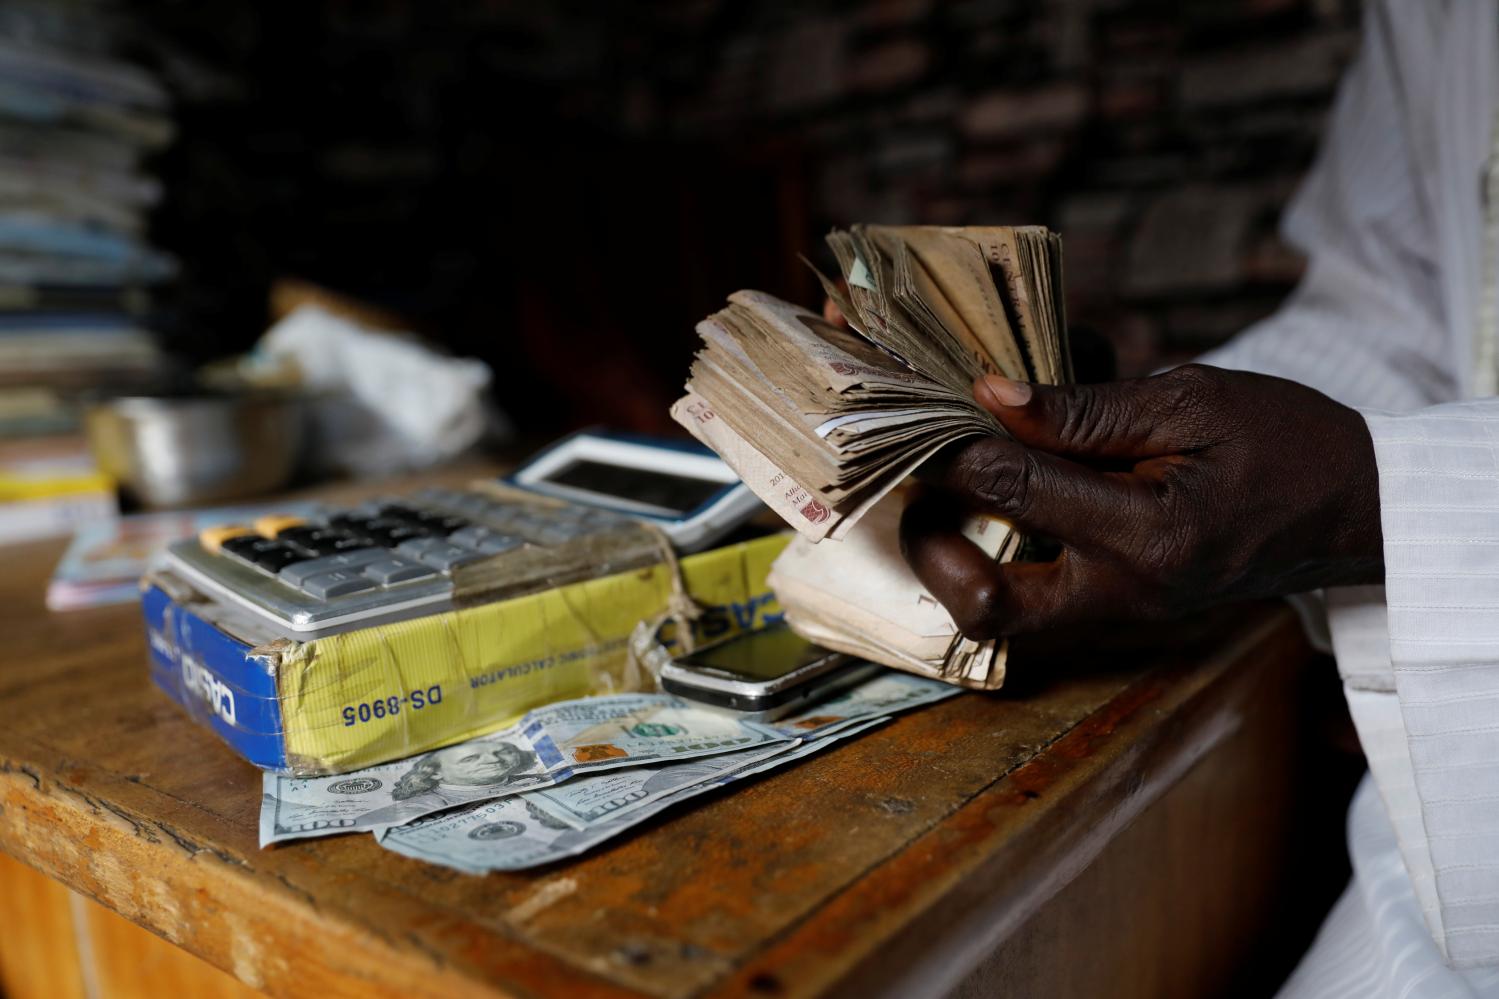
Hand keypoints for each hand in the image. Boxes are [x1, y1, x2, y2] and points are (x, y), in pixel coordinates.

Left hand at [901, 364, 1383, 637]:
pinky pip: (1033, 598)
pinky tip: (1004, 494)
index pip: (1013, 489)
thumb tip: (992, 398)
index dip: (954, 445)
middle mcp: (1125, 591)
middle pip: (985, 605)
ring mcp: (1120, 611)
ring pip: (1001, 614)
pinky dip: (1000, 552)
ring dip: (957, 554)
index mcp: (1149, 534)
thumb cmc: (1284, 443)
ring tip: (949, 487)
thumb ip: (1086, 408)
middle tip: (920, 483)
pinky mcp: (1118, 609)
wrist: (1355, 509)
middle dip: (930, 545)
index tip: (927, 409)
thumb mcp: (1190, 401)